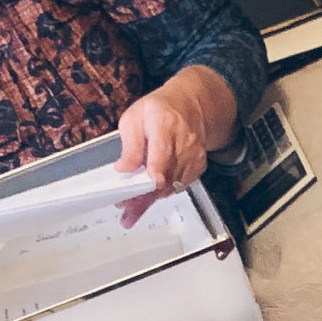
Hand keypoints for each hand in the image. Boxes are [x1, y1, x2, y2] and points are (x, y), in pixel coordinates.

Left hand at [114, 67, 234, 225]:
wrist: (190, 107)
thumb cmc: (157, 111)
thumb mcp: (134, 118)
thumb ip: (130, 145)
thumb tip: (123, 169)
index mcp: (164, 123)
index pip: (162, 151)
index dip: (156, 170)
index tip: (149, 183)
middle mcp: (183, 141)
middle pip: (166, 175)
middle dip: (144, 197)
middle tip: (127, 213)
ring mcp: (193, 156)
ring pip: (172, 186)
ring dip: (150, 200)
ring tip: (131, 211)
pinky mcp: (198, 167)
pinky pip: (179, 186)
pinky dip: (162, 194)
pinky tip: (148, 197)